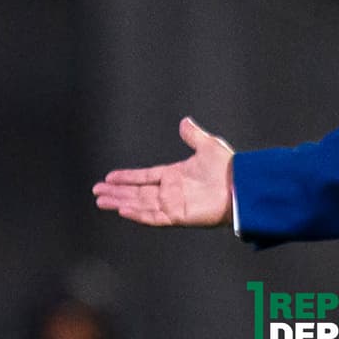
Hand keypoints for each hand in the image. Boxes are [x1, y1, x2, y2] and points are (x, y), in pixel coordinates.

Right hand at [92, 117, 234, 226]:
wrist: (242, 186)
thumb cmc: (229, 169)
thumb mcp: (208, 146)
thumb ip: (193, 135)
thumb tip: (184, 121)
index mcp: (174, 175)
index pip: (144, 177)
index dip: (126, 177)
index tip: (108, 178)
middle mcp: (170, 191)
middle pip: (137, 192)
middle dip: (116, 192)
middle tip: (96, 192)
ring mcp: (173, 204)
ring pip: (140, 204)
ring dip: (120, 202)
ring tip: (101, 201)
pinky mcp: (179, 216)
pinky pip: (153, 216)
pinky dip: (138, 214)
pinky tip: (122, 209)